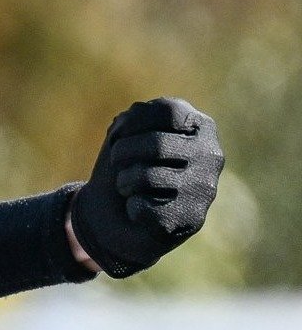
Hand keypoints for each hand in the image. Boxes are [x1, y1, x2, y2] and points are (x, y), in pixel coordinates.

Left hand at [68, 97, 222, 277]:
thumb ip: (133, 119)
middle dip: (122, 152)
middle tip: (117, 161)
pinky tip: (142, 210)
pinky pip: (144, 208)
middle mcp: (211, 155)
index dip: (133, 122)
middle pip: (156, 144)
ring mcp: (205, 188)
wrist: (119, 215)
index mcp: (200, 126)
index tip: (122, 135)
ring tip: (128, 186)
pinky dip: (131, 208)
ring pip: (147, 177)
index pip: (167, 111)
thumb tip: (129, 124)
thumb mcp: (127, 132)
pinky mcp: (192, 219)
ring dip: (123, 181)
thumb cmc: (128, 165)